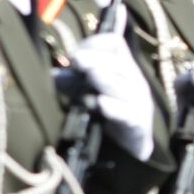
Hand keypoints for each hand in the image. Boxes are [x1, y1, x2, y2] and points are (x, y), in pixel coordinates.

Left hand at [67, 32, 154, 161]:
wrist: (130, 150)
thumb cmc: (108, 115)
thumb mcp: (89, 93)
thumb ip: (73, 83)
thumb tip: (54, 75)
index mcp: (124, 68)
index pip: (115, 44)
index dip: (94, 43)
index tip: (74, 57)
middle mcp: (134, 82)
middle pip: (118, 62)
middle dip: (95, 59)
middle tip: (76, 63)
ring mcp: (139, 103)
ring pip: (124, 86)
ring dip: (104, 78)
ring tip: (90, 76)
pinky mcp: (138, 125)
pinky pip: (128, 114)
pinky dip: (114, 108)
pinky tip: (100, 104)